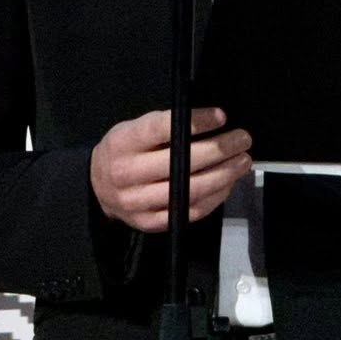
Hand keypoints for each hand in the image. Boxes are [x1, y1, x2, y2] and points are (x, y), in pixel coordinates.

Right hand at [90, 106, 251, 233]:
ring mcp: (139, 202)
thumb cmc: (123, 151)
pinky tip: (227, 184)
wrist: (97, 189)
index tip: (221, 116)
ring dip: (223, 176)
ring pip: (189, 190)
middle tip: (243, 139)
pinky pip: (189, 212)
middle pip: (181, 163)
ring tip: (242, 162)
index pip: (161, 129)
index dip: (194, 123)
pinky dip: (213, 198)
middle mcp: (128, 173)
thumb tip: (210, 121)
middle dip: (219, 150)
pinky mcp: (150, 223)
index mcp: (123, 143)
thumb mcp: (132, 129)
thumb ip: (163, 126)